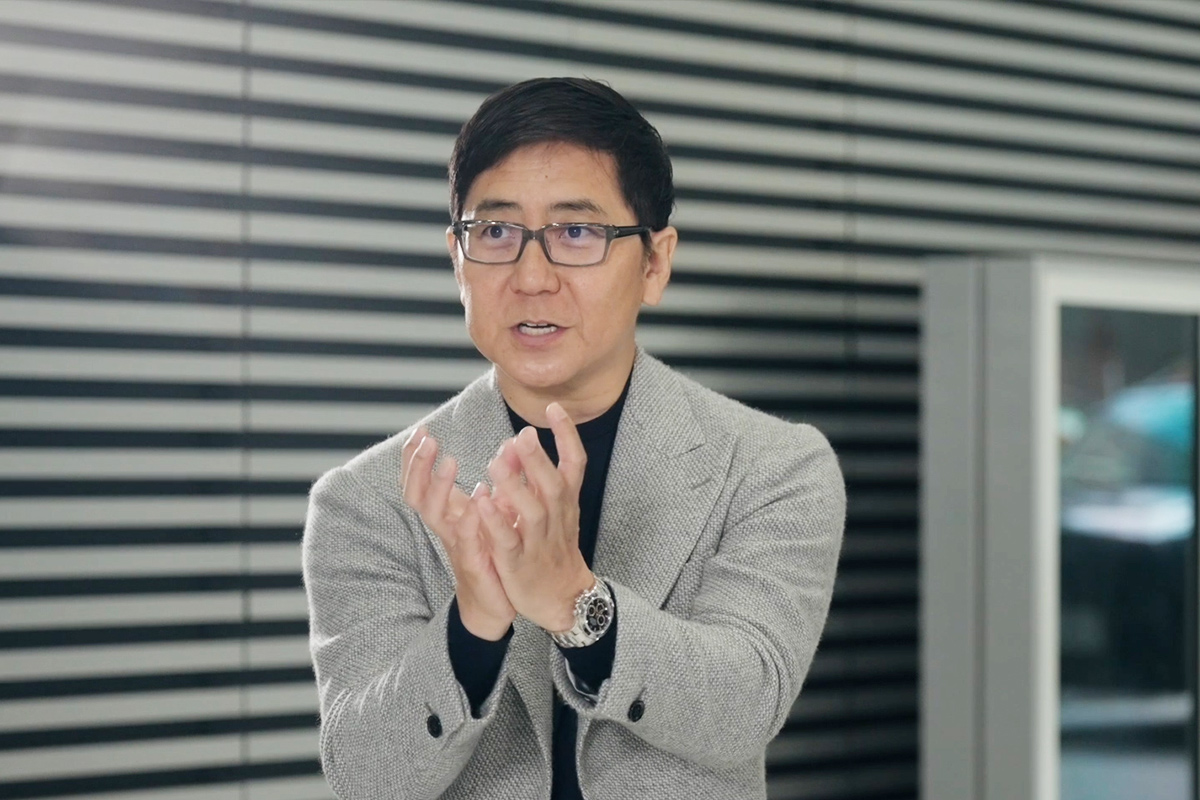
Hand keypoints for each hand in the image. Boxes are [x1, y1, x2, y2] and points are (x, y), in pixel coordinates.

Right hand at [401, 427, 515, 639]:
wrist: (495, 602)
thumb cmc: (492, 553)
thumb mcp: (495, 510)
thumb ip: (501, 479)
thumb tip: (509, 445)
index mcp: (447, 513)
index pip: (418, 480)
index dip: (414, 457)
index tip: (421, 430)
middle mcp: (445, 526)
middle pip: (415, 492)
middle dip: (417, 464)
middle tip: (426, 439)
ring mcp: (456, 544)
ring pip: (433, 514)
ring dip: (438, 485)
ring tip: (450, 462)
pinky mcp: (473, 562)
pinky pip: (464, 540)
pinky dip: (467, 520)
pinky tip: (475, 501)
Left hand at [475, 403, 594, 632]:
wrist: (561, 597)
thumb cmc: (553, 546)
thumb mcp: (554, 508)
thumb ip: (537, 475)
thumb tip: (522, 440)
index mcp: (566, 502)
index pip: (575, 464)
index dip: (567, 436)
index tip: (554, 408)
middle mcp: (556, 518)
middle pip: (553, 485)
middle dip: (539, 459)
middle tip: (523, 433)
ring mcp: (539, 541)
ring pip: (532, 512)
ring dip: (515, 487)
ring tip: (495, 464)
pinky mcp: (519, 563)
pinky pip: (508, 541)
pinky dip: (496, 522)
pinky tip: (481, 503)